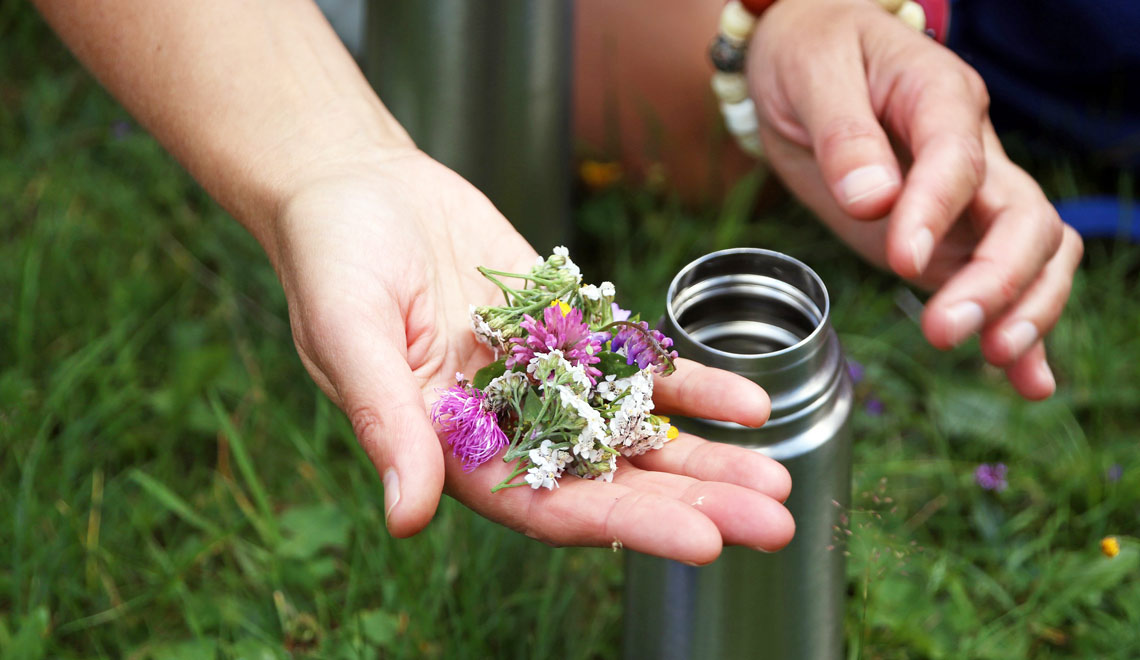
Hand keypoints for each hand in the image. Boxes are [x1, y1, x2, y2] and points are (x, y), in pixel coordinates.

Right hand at [272, 149, 793, 562]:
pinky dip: (691, 387)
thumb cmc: (332, 260)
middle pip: (611, 482)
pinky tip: (749, 404)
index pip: (548, 507)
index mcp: (454, 450)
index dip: (625, 525)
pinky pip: (639, 368)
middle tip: (772, 523)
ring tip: (779, 477)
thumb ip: (385, 422)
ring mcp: (547, 383)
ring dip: (707, 458)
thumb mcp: (350, 334)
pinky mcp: (571, 333)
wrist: (359, 186)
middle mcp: (510, 429)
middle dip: (693, 503)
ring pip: (637, 434)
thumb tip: (406, 519)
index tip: (702, 542)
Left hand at [750, 0, 1082, 398]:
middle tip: (946, 330)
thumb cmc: (811, 54)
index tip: (901, 258)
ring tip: (995, 359)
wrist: (810, 57)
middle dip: (997, 280)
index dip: (937, 211)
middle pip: (1024, 218)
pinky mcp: (951, 238)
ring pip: (1035, 254)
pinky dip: (1021, 330)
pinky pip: (1003, 283)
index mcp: (941, 98)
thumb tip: (872, 198)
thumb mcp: (811, 76)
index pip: (960, 160)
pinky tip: (1027, 382)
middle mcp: (974, 152)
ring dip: (1024, 309)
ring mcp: (969, 201)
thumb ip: (843, 135)